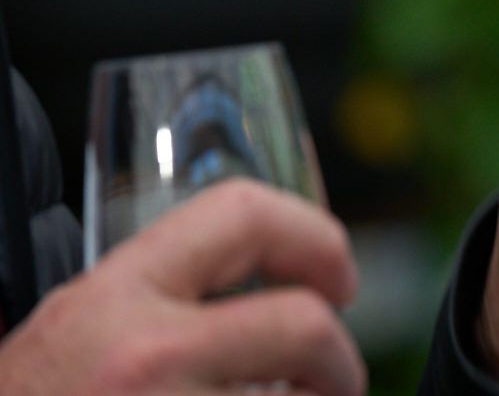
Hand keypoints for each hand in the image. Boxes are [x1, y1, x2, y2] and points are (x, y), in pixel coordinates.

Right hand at [0, 178, 363, 395]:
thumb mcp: (66, 342)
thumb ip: (146, 305)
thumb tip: (247, 285)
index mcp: (110, 301)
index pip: (242, 214)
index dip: (314, 235)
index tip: (337, 276)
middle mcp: (145, 358)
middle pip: (302, 325)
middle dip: (338, 356)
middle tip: (334, 379)